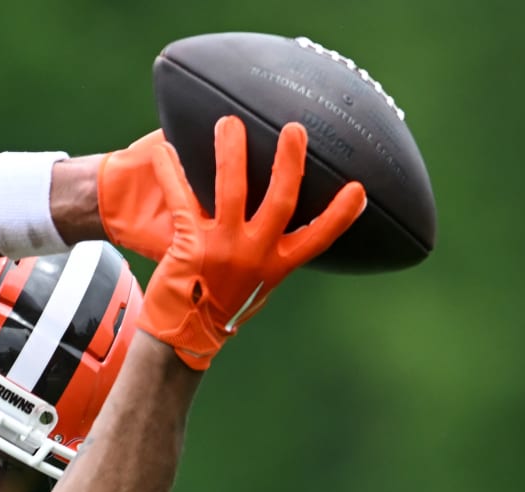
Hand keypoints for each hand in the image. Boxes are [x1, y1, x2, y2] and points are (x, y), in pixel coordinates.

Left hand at [97, 118, 365, 368]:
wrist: (184, 334)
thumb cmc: (225, 304)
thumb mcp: (259, 283)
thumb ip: (273, 253)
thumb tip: (287, 224)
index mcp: (277, 265)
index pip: (318, 238)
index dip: (340, 214)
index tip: (360, 189)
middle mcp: (256, 255)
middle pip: (281, 202)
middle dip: (289, 163)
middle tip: (294, 129)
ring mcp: (224, 249)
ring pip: (232, 192)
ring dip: (231, 154)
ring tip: (228, 124)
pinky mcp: (191, 246)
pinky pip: (182, 200)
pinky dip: (172, 173)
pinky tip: (164, 149)